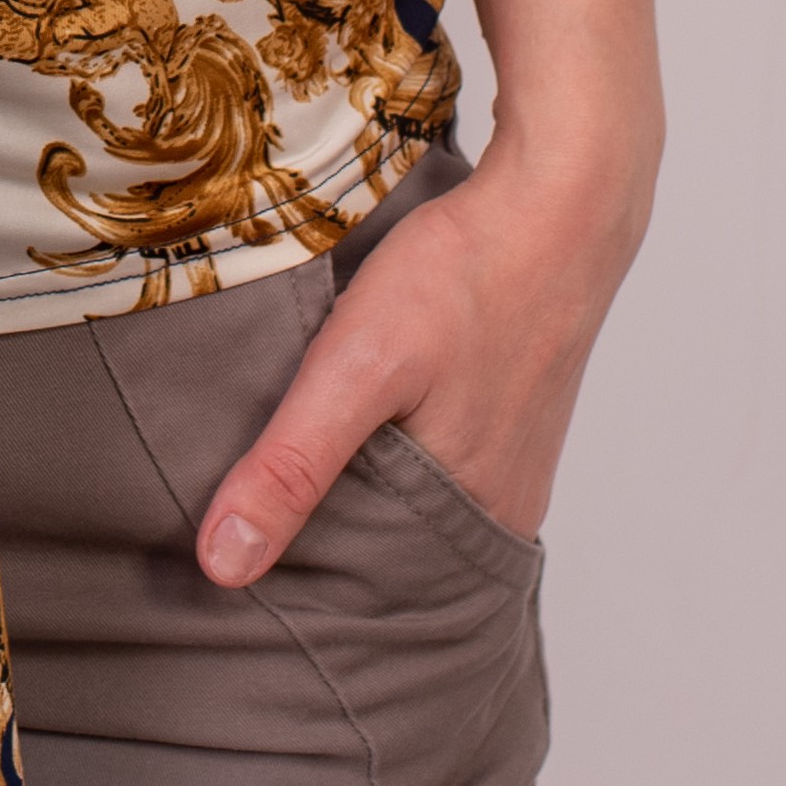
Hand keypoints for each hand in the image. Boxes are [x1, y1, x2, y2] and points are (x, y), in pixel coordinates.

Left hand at [195, 141, 650, 586]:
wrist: (562, 197)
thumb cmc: (465, 276)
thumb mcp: (356, 366)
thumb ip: (293, 464)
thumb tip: (223, 566)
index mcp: (464, 519)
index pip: (362, 589)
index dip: (295, 574)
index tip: (230, 558)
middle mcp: (500, 506)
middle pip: (391, 546)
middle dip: (324, 535)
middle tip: (246, 507)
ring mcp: (517, 459)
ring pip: (417, 500)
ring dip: (359, 486)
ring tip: (290, 467)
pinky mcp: (516, 413)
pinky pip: (445, 459)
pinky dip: (398, 449)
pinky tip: (363, 417)